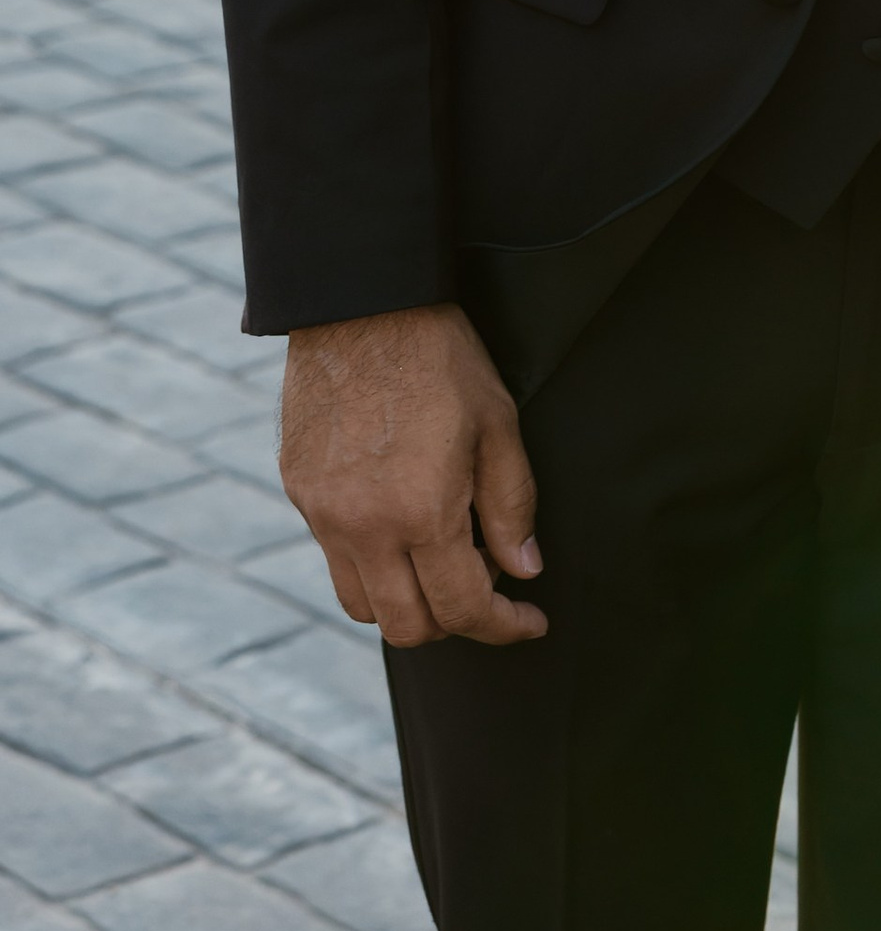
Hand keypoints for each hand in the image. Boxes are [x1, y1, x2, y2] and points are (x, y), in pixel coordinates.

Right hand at [281, 303, 545, 649]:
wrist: (361, 303)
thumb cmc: (440, 356)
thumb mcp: (498, 423)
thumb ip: (511, 506)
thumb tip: (522, 571)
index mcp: (421, 511)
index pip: (463, 608)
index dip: (504, 626)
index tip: (530, 621)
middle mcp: (363, 527)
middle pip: (406, 627)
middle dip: (454, 625)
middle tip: (487, 594)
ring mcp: (323, 514)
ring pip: (362, 605)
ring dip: (405, 603)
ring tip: (440, 565)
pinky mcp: (299, 493)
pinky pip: (334, 557)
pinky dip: (372, 563)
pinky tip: (401, 525)